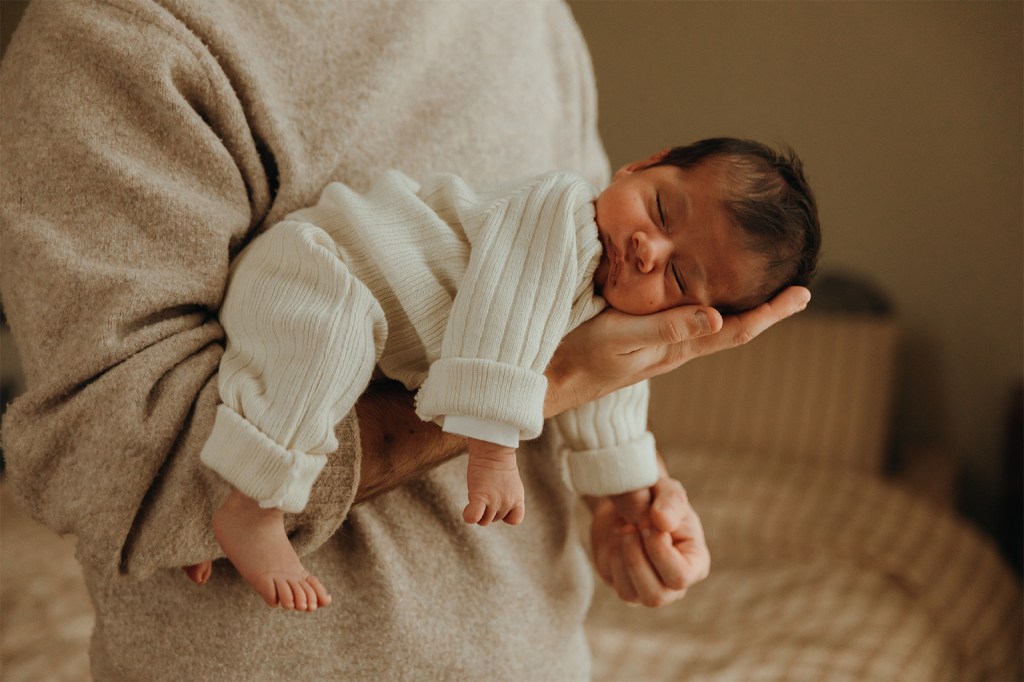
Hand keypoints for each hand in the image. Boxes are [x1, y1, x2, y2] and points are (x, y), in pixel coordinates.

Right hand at [545, 286, 809, 416]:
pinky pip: (684, 319)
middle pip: (732, 328)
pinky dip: (705, 303)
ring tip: (762, 287)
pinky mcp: (640, 339)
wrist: (546, 381)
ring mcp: (658, 345)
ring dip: (739, 307)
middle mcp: (674, 347)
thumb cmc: (577, 357)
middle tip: (796, 287)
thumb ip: (665, 328)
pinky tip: (702, 292)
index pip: (735, 330)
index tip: (804, 293)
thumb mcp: (619, 338)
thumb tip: (717, 318)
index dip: (771, 313)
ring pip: (711, 325)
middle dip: (765, 309)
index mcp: (675, 347)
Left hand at [589, 477, 709, 607]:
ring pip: (631, 595)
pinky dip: (611, 557)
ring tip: (624, 527)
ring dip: (622, 556)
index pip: (681, 577)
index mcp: (696, 564)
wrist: (627, 502)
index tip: (647, 522)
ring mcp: (647, 589)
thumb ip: (671, 501)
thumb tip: (663, 522)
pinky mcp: (624, 586)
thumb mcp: (667, 490)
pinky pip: (613, 583)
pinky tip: (616, 536)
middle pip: (656, 595)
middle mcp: (673, 585)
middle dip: (636, 559)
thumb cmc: (656, 498)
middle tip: (630, 526)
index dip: (659, 551)